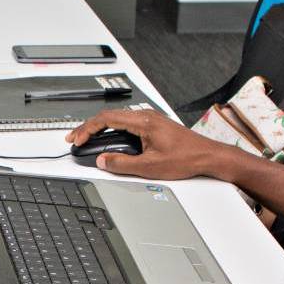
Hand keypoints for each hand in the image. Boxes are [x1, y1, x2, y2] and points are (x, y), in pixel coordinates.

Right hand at [64, 108, 231, 179]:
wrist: (208, 156)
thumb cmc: (187, 158)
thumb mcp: (150, 166)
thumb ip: (122, 164)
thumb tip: (102, 160)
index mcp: (143, 122)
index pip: (106, 119)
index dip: (87, 129)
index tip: (77, 139)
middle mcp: (145, 117)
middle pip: (108, 117)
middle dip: (88, 128)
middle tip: (75, 139)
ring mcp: (150, 120)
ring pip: (117, 120)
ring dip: (100, 130)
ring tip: (88, 140)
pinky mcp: (154, 126)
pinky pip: (127, 124)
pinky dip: (113, 131)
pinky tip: (109, 140)